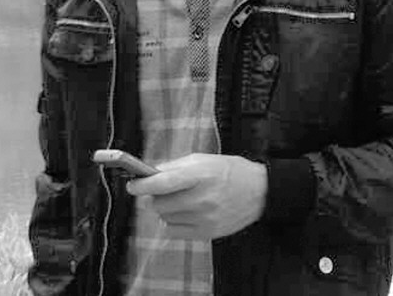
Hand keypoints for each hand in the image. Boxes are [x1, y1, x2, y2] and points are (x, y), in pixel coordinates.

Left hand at [126, 153, 267, 239]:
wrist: (259, 191)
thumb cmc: (230, 170)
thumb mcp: (203, 159)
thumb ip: (175, 166)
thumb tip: (150, 172)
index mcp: (201, 175)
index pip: (164, 182)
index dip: (143, 185)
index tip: (133, 184)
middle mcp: (202, 198)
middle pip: (159, 203)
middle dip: (155, 196)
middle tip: (163, 189)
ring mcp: (204, 218)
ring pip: (165, 217)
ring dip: (165, 208)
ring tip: (181, 199)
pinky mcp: (206, 234)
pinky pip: (173, 231)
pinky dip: (173, 221)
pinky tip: (185, 212)